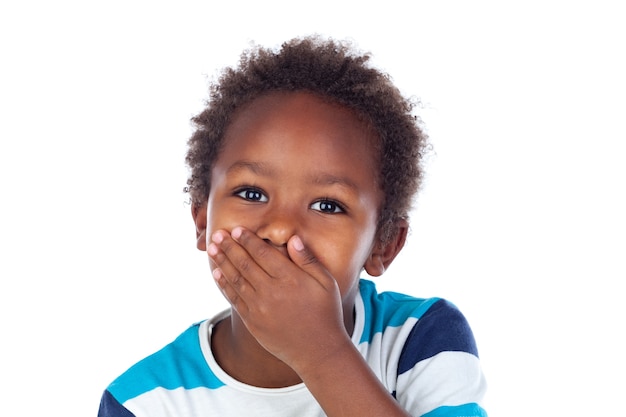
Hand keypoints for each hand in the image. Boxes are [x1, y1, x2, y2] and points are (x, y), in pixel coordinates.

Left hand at [207, 227, 351, 372]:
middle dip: (230, 247)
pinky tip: (218, 274)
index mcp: (290, 278)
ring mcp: (260, 308)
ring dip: (223, 262)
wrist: (318, 351)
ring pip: (236, 279)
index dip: (248, 240)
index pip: (263, 253)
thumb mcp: (326, 282)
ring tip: (212, 249)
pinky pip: (235, 299)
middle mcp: (271, 291)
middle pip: (245, 263)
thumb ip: (307, 259)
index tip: (237, 230)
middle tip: (217, 234)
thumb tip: (293, 239)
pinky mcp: (253, 322)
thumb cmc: (325, 313)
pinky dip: (225, 285)